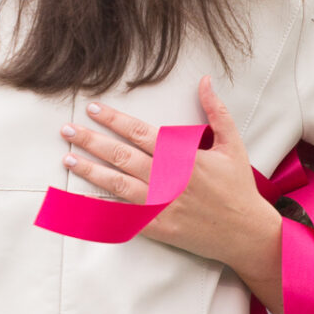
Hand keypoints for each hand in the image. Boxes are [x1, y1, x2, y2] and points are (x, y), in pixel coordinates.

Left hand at [59, 76, 281, 280]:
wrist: (246, 233)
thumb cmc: (238, 187)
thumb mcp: (231, 144)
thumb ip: (216, 111)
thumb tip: (205, 81)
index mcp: (182, 157)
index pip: (140, 133)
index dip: (114, 120)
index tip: (93, 109)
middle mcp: (168, 180)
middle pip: (121, 156)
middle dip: (91, 141)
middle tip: (67, 130)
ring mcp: (161, 205)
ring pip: (117, 185)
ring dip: (90, 170)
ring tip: (67, 159)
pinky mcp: (158, 228)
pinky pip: (124, 216)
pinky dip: (102, 208)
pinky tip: (83, 200)